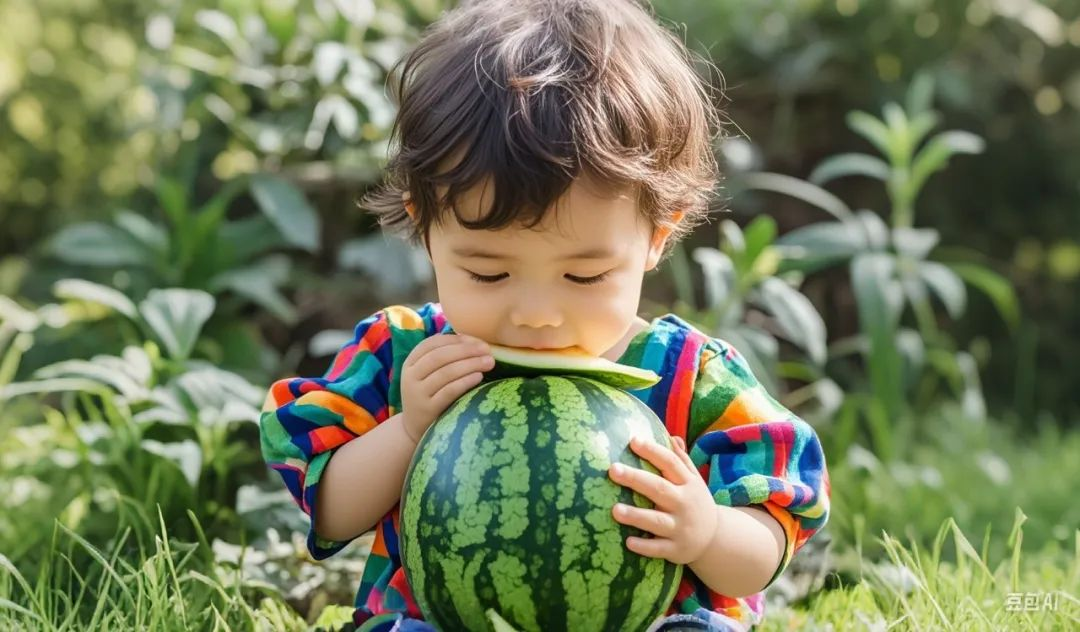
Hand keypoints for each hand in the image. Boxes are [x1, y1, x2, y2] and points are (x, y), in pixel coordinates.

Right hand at [400, 333, 493, 442]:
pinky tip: (479, 377)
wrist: (413, 428)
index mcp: (410, 362)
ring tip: (489, 362)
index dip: (456, 339)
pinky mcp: (428, 409)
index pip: (432, 343)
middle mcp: (411, 376)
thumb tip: (474, 342)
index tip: (477, 341)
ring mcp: (417, 393)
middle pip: (440, 356)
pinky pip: (449, 391)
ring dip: (470, 364)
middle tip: (487, 350)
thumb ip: (443, 357)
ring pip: (445, 372)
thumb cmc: (429, 394)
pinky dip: (465, 381)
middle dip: (466, 351)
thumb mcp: (427, 374)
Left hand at [608, 435, 718, 564]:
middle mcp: (685, 504)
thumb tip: (671, 436)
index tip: (633, 441)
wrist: (715, 539)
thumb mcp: (693, 481)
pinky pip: (659, 548)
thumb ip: (681, 460)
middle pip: (659, 489)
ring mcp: (680, 528)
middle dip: (636, 479)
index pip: (670, 463)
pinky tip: (628, 542)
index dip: (653, 451)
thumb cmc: (694, 502)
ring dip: (636, 515)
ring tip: (615, 510)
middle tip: (613, 469)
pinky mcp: (676, 549)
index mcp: (688, 484)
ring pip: (656, 521)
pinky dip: (644, 546)